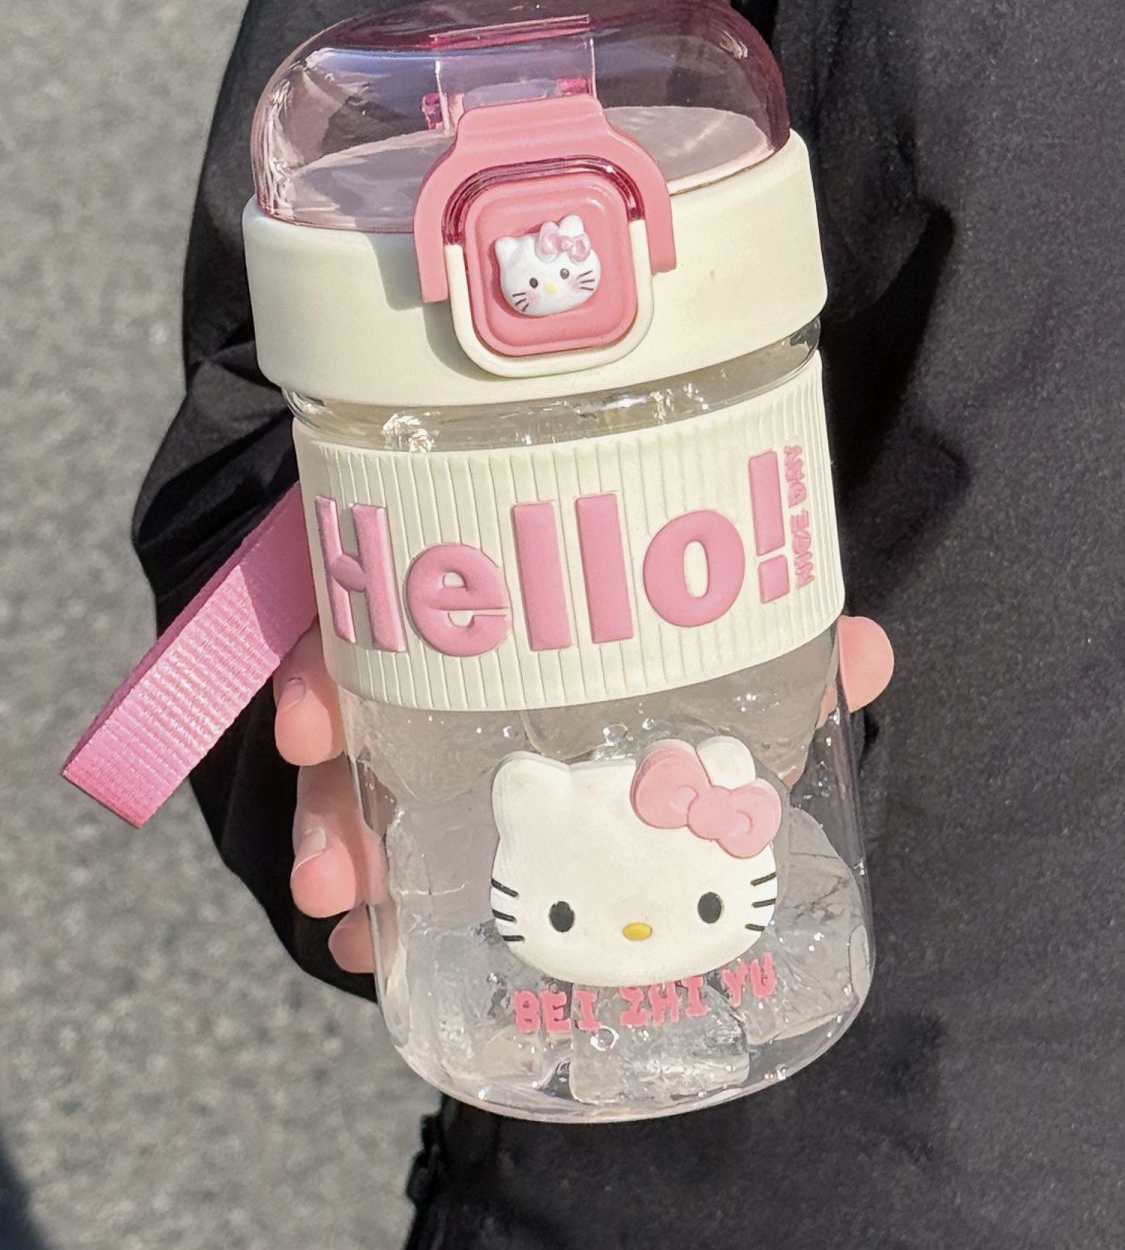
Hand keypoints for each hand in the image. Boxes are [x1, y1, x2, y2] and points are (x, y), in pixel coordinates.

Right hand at [274, 617, 893, 975]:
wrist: (673, 647)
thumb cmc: (682, 621)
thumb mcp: (723, 627)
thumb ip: (786, 640)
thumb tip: (867, 652)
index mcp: (485, 571)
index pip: (373, 587)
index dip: (329, 654)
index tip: (307, 726)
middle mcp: (440, 629)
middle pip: (349, 696)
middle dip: (329, 787)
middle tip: (331, 871)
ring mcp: (432, 704)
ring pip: (360, 765)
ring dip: (342, 842)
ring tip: (345, 920)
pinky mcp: (444, 774)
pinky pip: (392, 818)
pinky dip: (385, 879)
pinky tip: (374, 943)